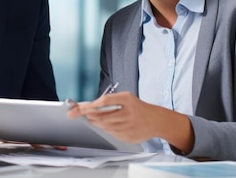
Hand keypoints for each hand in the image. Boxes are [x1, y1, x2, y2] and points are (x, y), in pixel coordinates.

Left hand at [67, 91, 192, 151]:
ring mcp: (129, 126)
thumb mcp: (126, 98)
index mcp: (127, 99)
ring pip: (105, 126)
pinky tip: (109, 125)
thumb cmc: (137, 107)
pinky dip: (107, 129)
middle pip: (102, 116)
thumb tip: (88, 107)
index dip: (91, 105)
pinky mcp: (129, 137)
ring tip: (94, 118)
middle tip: (80, 113)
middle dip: (89, 115)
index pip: (105, 101)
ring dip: (96, 122)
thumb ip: (109, 101)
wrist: (155, 120)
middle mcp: (129, 113)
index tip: (80, 108)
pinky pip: (112, 134)